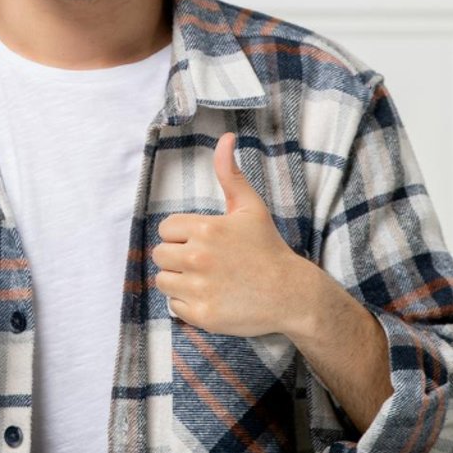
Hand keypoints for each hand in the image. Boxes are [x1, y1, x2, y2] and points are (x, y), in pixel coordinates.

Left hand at [151, 132, 312, 336]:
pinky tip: (211, 297)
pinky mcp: (202, 315)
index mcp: (206, 229)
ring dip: (179, 281)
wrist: (291, 293)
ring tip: (205, 280)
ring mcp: (200, 288)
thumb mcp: (250, 207)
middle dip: (177, 257)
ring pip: (163, 280)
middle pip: (160, 255)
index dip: (182, 235)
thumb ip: (230, 173)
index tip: (203, 242)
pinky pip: (174, 307)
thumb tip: (226, 137)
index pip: (166, 229)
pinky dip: (188, 305)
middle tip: (204, 263)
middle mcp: (198, 258)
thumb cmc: (268, 248)